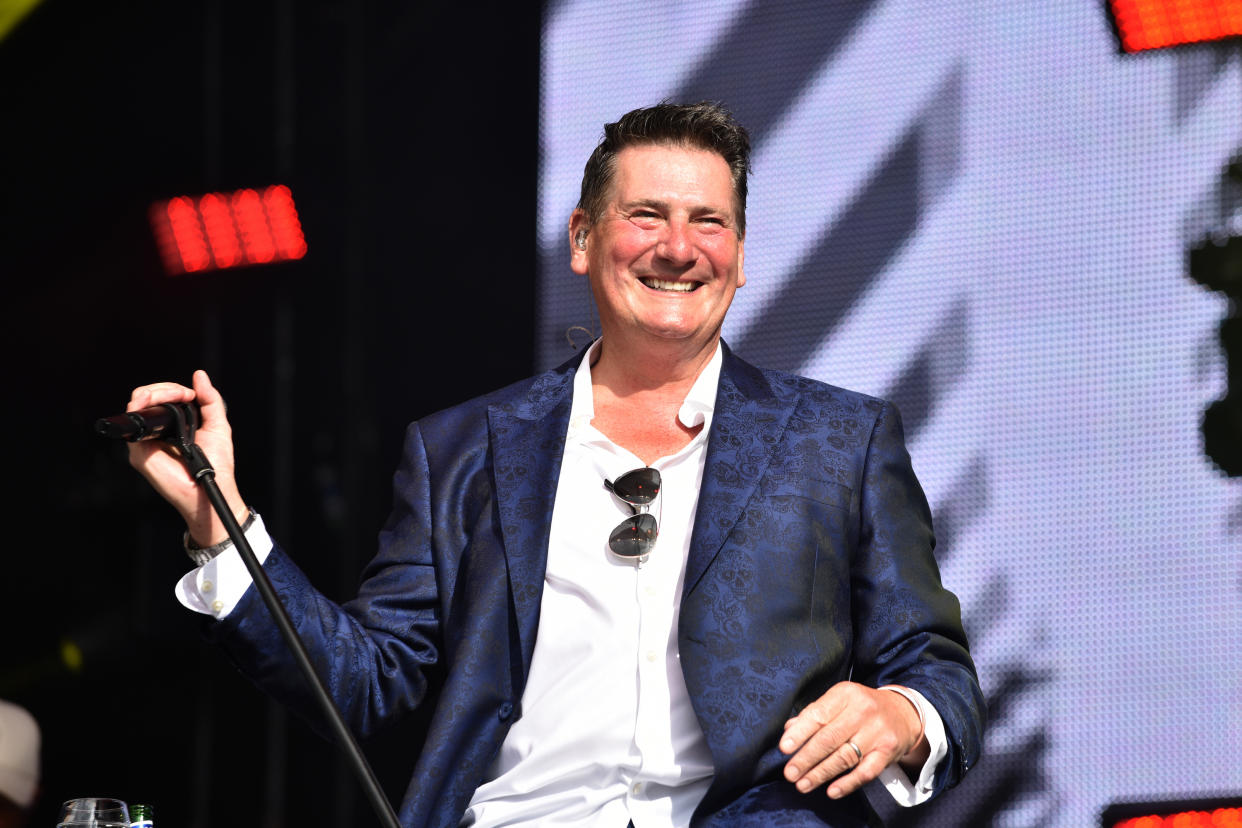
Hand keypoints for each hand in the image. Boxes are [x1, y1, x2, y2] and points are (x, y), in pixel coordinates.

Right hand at [126, 369, 247, 545]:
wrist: (212, 490)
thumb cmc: (217, 464)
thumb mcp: (218, 425)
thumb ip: (210, 400)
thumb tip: (199, 375)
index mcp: (170, 426)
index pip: (159, 398)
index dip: (172, 389)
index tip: (191, 394)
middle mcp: (154, 433)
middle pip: (145, 397)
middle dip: (164, 388)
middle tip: (184, 394)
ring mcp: (144, 442)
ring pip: (137, 404)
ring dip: (155, 392)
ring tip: (176, 396)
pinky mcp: (139, 451)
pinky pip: (134, 423)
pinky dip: (144, 406)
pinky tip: (162, 404)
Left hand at [780, 681, 927, 798]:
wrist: (902, 713)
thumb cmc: (861, 707)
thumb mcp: (839, 701)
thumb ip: (814, 714)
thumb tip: (789, 730)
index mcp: (845, 694)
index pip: (818, 715)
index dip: (799, 733)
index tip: (784, 749)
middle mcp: (862, 710)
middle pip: (829, 738)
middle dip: (806, 758)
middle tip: (790, 774)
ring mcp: (877, 732)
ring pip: (844, 757)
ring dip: (821, 774)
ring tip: (803, 784)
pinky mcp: (888, 751)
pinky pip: (866, 771)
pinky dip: (848, 783)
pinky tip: (831, 791)